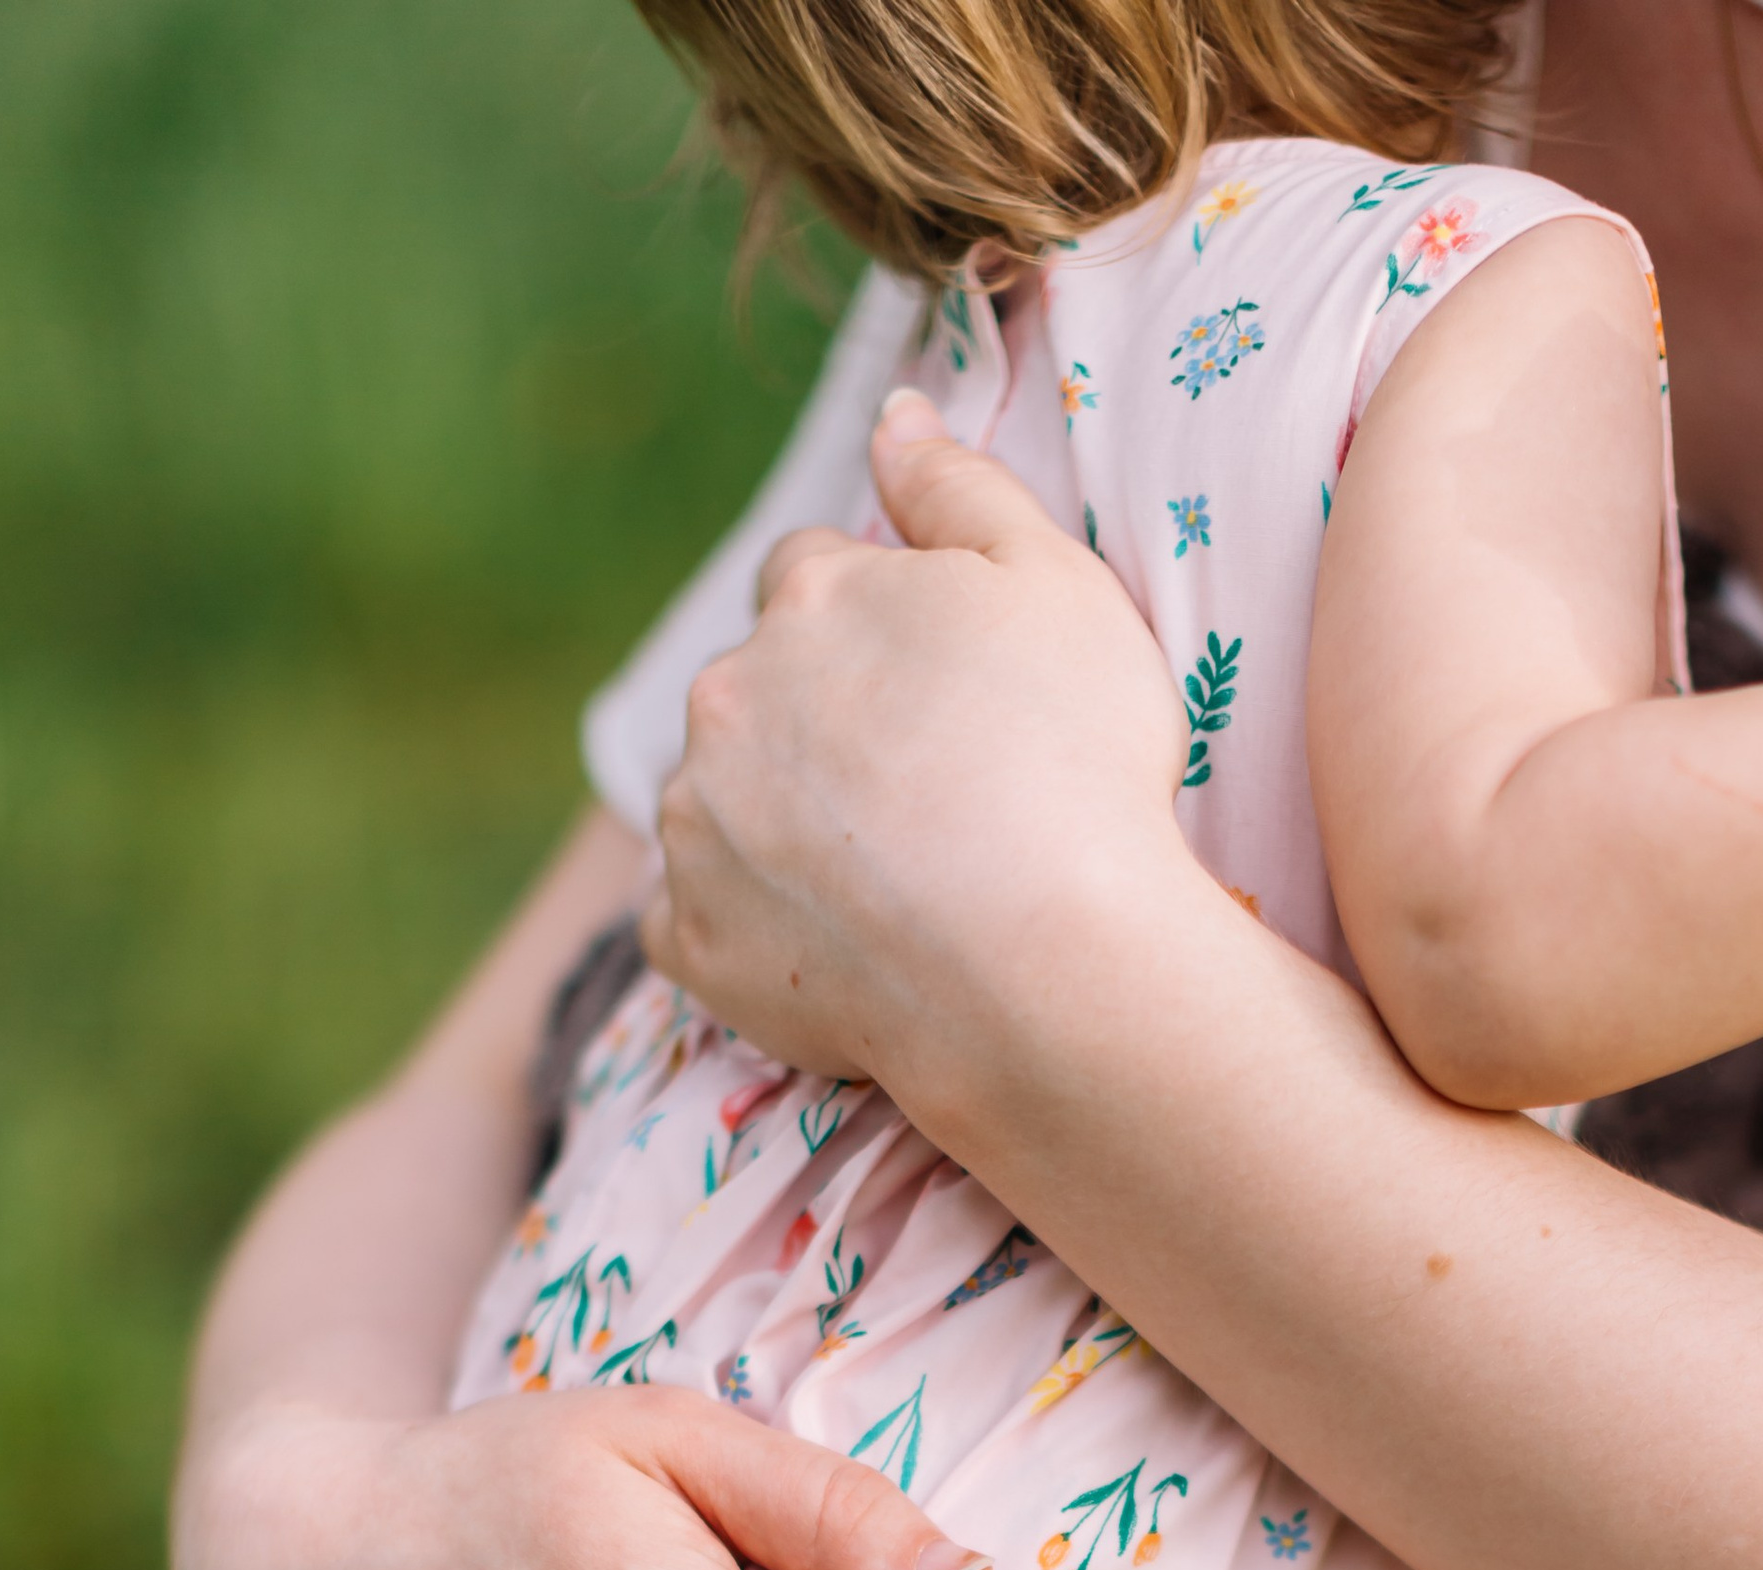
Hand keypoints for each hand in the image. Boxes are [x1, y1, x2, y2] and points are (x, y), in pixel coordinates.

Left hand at [646, 391, 1192, 1094]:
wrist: (1049, 963)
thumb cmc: (1075, 765)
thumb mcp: (1055, 583)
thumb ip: (960, 485)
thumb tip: (891, 413)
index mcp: (811, 597)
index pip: (807, 579)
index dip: (871, 632)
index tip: (930, 696)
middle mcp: (729, 696)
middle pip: (753, 691)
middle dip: (813, 725)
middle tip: (920, 798)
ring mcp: (699, 822)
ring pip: (715, 801)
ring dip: (770, 822)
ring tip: (880, 882)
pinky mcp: (693, 941)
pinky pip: (688, 924)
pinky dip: (737, 931)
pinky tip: (816, 947)